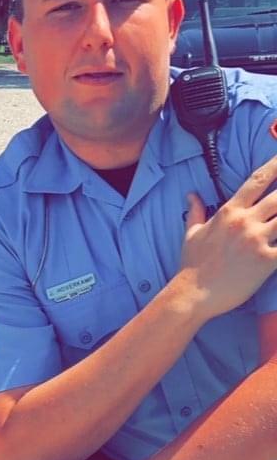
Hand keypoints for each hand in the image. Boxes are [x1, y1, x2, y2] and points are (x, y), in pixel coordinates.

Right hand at [181, 153, 276, 321]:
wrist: (192, 295)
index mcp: (229, 211)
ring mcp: (256, 240)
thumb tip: (192, 195)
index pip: (258, 180)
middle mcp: (245, 222)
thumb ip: (196, 211)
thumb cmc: (191, 266)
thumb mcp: (191, 234)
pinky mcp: (266, 262)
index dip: (275, 165)